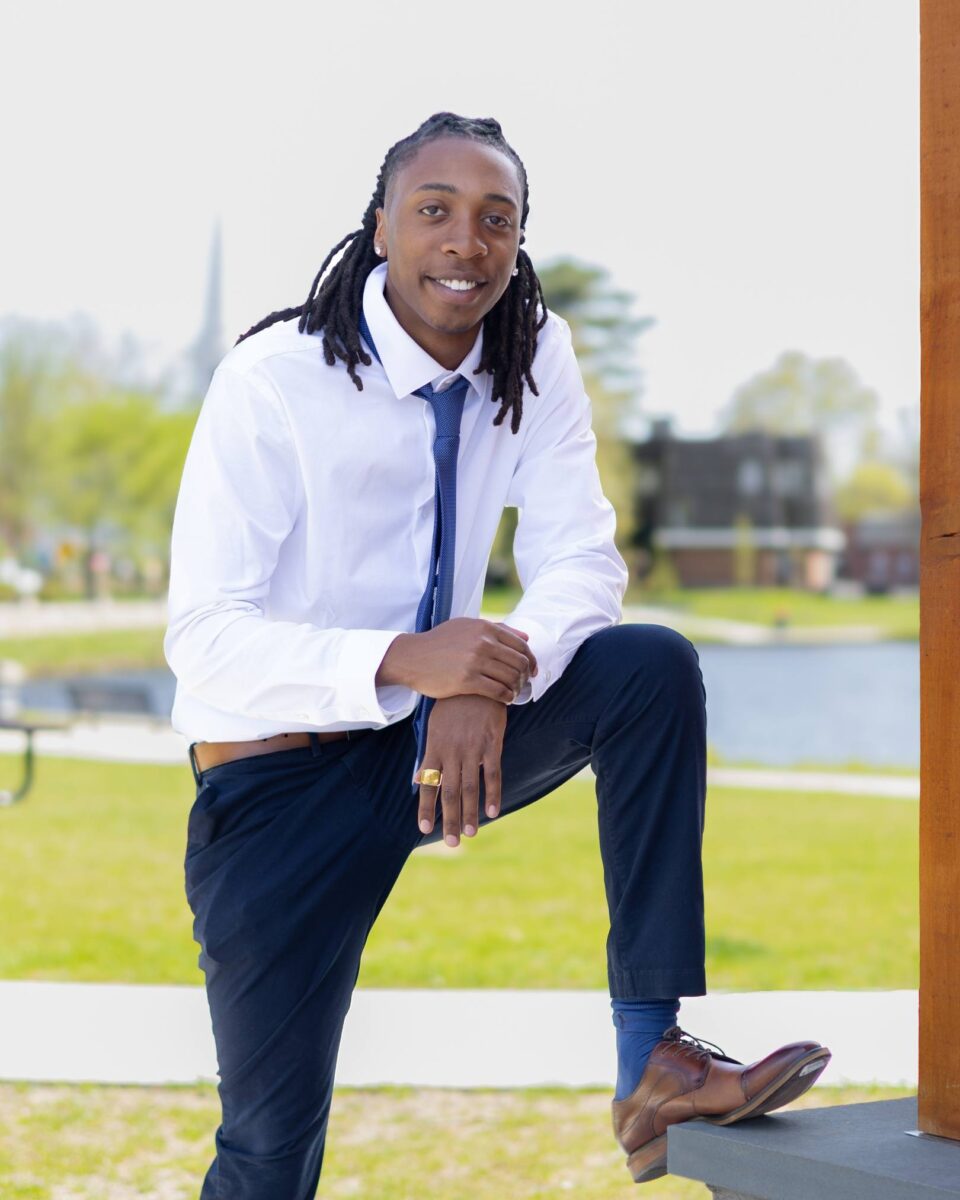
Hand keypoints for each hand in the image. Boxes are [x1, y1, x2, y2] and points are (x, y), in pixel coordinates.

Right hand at [376, 618, 536, 702]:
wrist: (412, 657)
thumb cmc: (440, 642)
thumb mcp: (467, 627)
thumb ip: (497, 629)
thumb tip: (526, 638)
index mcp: (485, 628)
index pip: (520, 645)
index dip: (531, 660)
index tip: (531, 671)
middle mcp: (483, 642)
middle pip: (519, 663)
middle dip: (525, 676)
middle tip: (523, 684)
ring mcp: (475, 661)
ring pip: (510, 678)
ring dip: (516, 688)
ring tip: (513, 692)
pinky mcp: (467, 680)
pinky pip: (498, 691)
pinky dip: (506, 697)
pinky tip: (505, 699)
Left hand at [415, 694, 506, 845]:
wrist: (474, 682)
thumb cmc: (451, 707)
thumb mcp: (434, 729)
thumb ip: (429, 756)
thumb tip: (419, 779)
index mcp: (435, 749)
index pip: (429, 785)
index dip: (426, 808)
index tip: (424, 830)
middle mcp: (452, 752)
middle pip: (449, 792)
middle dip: (449, 819)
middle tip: (451, 843)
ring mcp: (472, 749)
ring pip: (469, 787)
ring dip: (469, 812)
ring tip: (469, 833)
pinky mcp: (492, 743)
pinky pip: (493, 773)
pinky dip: (493, 793)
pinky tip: (493, 811)